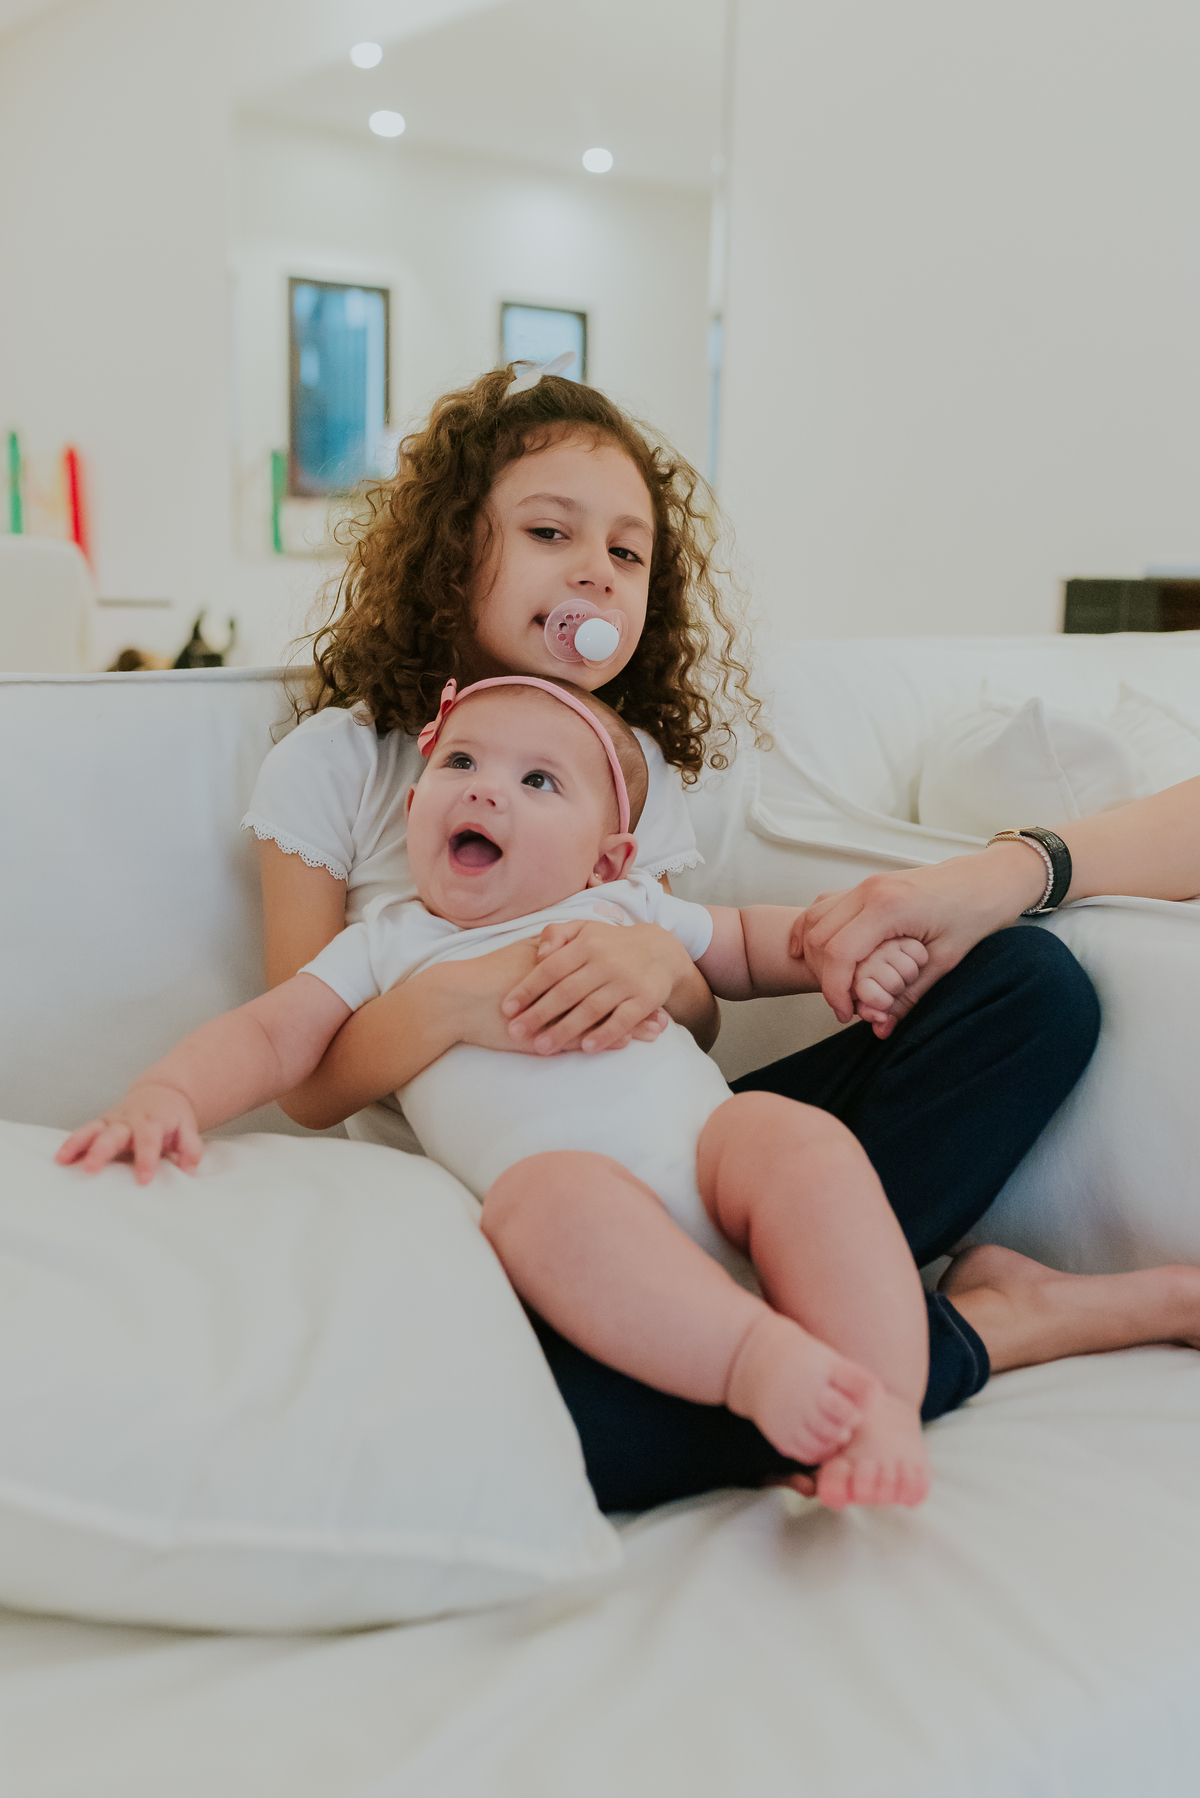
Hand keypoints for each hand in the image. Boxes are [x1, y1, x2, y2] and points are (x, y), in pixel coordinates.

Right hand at [55, 1082, 202, 1184]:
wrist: (160, 1093)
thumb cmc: (172, 1117)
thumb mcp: (188, 1129)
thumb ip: (190, 1148)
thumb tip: (189, 1168)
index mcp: (152, 1122)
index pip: (149, 1141)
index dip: (146, 1160)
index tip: (143, 1180)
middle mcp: (128, 1120)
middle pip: (113, 1134)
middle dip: (101, 1150)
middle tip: (91, 1169)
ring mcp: (111, 1121)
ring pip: (92, 1130)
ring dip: (77, 1144)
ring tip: (62, 1160)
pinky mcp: (100, 1125)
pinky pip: (83, 1133)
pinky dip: (71, 1144)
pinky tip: (59, 1158)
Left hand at [501, 920, 685, 1054]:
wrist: (661, 950)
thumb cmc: (611, 943)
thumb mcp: (584, 928)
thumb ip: (556, 934)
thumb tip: (539, 954)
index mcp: (587, 944)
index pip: (551, 968)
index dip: (528, 989)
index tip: (507, 1008)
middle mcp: (606, 962)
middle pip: (567, 992)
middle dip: (539, 1014)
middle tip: (515, 1032)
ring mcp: (626, 982)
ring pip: (591, 1009)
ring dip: (565, 1030)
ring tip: (541, 1047)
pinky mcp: (644, 1000)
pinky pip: (622, 1020)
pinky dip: (604, 1034)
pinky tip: (586, 1048)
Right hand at [796, 844, 1048, 1035]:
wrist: (991, 878)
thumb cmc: (976, 912)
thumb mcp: (946, 961)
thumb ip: (909, 995)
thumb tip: (883, 1027)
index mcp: (888, 907)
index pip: (838, 953)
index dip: (835, 990)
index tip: (846, 1013)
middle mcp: (870, 890)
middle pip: (819, 937)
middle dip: (824, 977)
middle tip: (845, 1004)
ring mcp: (867, 884)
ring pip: (815, 920)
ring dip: (817, 955)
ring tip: (838, 983)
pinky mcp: (869, 885)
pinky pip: (826, 908)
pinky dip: (818, 932)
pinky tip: (823, 954)